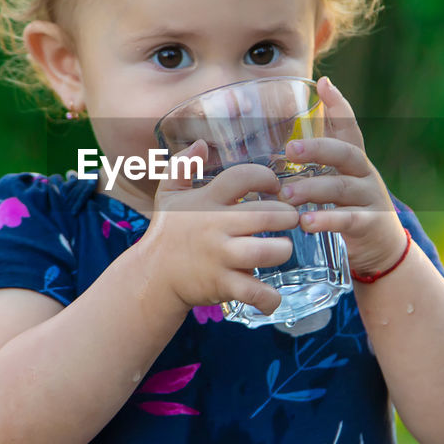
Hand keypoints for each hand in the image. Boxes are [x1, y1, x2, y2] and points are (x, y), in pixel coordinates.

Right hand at [136, 139, 300, 315]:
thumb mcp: (168, 195)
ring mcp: (220, 257)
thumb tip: (201, 144)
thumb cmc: (167, 233)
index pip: (242, 177)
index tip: (274, 185)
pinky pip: (253, 292)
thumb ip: (182, 166)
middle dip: (287, 215)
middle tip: (291, 218)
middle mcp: (215, 227)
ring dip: (283, 250)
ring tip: (283, 248)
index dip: (265, 177)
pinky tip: (273, 296)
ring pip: (264, 252)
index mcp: (206, 201)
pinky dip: (269, 298)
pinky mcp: (222, 285)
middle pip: (264, 215)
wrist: (152, 277)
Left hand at [278, 77, 408, 276]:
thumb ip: (318, 168)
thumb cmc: (350, 212)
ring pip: (342, 187)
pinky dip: (326, 220)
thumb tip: (282, 146)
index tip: (324, 84)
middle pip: (344, 153)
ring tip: (286, 194)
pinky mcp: (371, 224)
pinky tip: (306, 223)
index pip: (348, 128)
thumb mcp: (339, 185)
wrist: (383, 251)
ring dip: (312, 188)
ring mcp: (371, 198)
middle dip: (317, 148)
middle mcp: (365, 174)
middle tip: (290, 149)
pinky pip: (349, 219)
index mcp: (355, 161)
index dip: (339, 106)